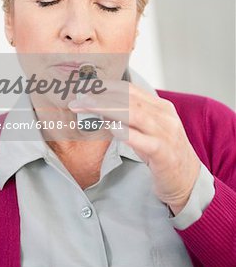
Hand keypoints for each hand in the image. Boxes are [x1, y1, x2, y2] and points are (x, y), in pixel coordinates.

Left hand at [68, 81, 200, 213]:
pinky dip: (124, 132)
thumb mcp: (149, 130)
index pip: (130, 89)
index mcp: (160, 107)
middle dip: (101, 96)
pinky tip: (109, 128)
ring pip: (134, 114)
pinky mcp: (164, 154)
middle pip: (129, 99)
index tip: (85, 87)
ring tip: (86, 106)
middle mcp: (164, 116)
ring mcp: (166, 134)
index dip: (106, 86)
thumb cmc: (163, 153)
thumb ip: (130, 117)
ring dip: (106, 108)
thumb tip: (99, 108)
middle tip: (78, 97)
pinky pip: (142, 140)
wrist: (188, 180)